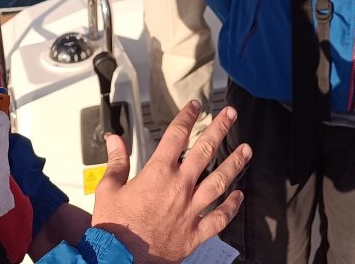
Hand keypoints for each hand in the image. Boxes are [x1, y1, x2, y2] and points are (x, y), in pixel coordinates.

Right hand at [91, 100, 248, 263]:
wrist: (119, 260)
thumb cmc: (113, 227)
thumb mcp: (108, 188)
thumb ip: (116, 161)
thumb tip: (114, 139)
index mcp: (158, 173)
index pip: (176, 135)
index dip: (187, 117)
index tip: (196, 107)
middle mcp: (179, 187)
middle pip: (205, 151)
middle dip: (220, 129)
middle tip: (231, 114)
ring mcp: (190, 210)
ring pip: (219, 181)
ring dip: (234, 163)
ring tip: (246, 149)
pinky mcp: (195, 233)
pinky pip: (219, 218)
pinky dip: (231, 207)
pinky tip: (239, 196)